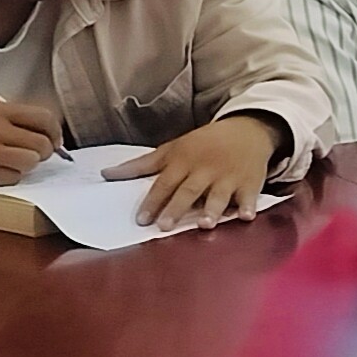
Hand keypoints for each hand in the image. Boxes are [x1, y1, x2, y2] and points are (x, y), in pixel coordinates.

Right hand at [0, 97, 61, 187]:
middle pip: (43, 143)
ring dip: (28, 163)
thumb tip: (42, 128)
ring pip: (32, 161)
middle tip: (37, 151)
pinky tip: (0, 169)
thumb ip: (10, 116)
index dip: (55, 130)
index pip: (44, 118)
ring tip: (16, 160)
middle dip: (45, 149)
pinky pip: (14, 177)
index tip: (54, 137)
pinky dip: (12, 175)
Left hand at [106, 115, 276, 227]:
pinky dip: (249, 206)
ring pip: (219, 195)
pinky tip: (246, 217)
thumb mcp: (173, 149)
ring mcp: (229, 177)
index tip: (141, 219)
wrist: (247, 130)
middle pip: (189, 190)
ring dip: (212, 209)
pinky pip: (250, 196)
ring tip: (204, 224)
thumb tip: (106, 174)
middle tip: (165, 227)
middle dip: (177, 207)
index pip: (165, 183)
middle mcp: (206, 169)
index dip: (153, 201)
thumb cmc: (204, 144)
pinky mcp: (250, 183)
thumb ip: (141, 165)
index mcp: (184, 161)